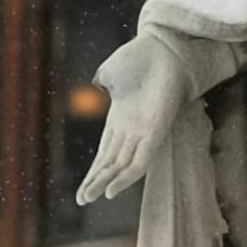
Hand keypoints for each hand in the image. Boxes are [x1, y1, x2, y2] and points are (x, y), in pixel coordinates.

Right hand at [77, 32, 190, 206]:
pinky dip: (125, 177)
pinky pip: (140, 161)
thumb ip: (105, 82)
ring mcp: (143, 131)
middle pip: (112, 162)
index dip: (94, 169)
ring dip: (105, 182)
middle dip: (96, 181)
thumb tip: (98, 86)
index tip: (83, 186)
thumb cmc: (141, 57)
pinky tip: (112, 190)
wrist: (164, 46)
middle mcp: (132, 129)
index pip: (105, 151)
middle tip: (82, 200)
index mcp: (120, 117)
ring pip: (122, 166)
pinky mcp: (156, 131)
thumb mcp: (114, 71)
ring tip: (90, 198)